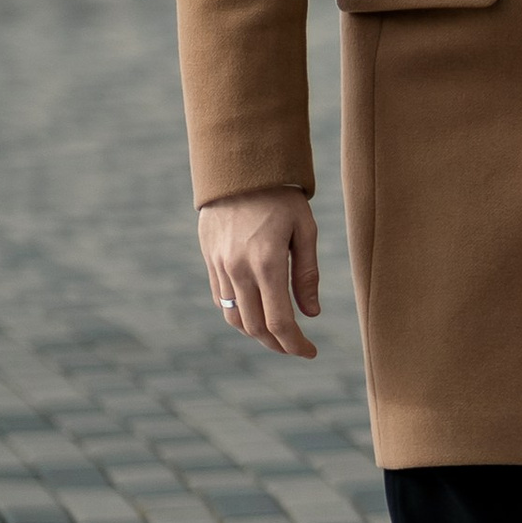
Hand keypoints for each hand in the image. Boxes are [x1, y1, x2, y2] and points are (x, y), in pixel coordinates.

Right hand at [198, 190, 321, 358]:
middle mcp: (239, 270)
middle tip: (297, 348)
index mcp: (267, 263)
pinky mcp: (210, 261)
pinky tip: (257, 313)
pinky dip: (240, 315)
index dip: (295, 344)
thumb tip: (311, 314)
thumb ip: (307, 274)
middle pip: (256, 327)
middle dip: (278, 344)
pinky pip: (223, 301)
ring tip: (278, 335)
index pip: (279, 322)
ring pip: (235, 318)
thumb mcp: (304, 229)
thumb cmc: (280, 197)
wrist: (238, 170)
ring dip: (257, 334)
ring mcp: (220, 267)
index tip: (310, 352)